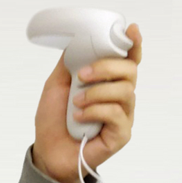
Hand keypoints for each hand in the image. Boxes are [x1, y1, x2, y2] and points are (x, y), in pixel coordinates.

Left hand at [32, 23, 142, 182]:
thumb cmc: (55, 119)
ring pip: (124, 91)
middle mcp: (120, 96)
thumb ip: (70, 63)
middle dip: (105, 67)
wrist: (48, 151)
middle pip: (130, 70)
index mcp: (108, 81)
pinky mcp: (122, 134)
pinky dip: (94, 111)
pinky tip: (79, 118)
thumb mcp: (57, 84)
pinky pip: (116, 114)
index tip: (131, 31)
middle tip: (82, 76)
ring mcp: (123, 115)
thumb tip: (78, 39)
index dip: (133, 44)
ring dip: (95, 93)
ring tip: (76, 103)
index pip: (128, 60)